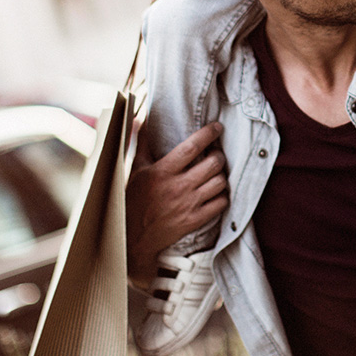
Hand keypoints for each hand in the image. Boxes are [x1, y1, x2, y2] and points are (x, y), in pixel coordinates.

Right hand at [124, 120, 228, 288]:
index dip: (209, 133)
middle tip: (216, 154)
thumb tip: (141, 119)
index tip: (217, 127)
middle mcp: (179, 186)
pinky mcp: (194, 220)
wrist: (132, 236)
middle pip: (213, 163)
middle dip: (219, 155)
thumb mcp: (136, 169)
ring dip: (222, 175)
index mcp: (163, 171)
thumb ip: (142, 143)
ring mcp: (188, 204)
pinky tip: (217, 192)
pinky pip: (221, 204)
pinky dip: (223, 195)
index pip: (192, 146)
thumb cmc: (133, 199)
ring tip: (216, 172)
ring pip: (220, 183)